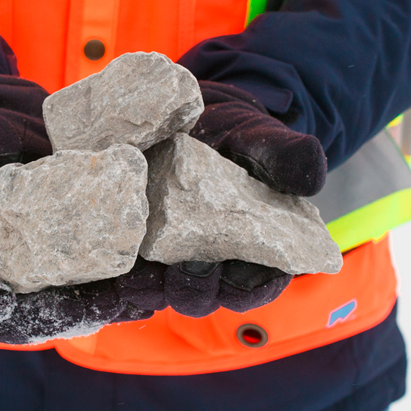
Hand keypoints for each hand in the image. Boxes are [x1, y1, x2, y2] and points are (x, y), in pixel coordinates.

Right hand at [0, 223, 152, 343]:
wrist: (5, 116)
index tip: (5, 300)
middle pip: (29, 317)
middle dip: (69, 316)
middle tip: (103, 304)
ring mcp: (41, 276)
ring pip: (73, 305)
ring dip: (110, 307)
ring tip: (141, 296)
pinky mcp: (76, 260)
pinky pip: (100, 281)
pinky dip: (128, 284)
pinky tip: (156, 279)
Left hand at [116, 81, 328, 317]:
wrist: (189, 114)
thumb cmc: (234, 132)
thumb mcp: (261, 136)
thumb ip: (285, 154)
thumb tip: (312, 177)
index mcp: (252, 248)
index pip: (255, 284)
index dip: (244, 287)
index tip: (227, 272)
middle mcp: (211, 261)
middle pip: (204, 295)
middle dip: (189, 290)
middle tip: (173, 272)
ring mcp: (169, 259)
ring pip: (161, 292)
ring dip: (146, 293)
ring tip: (130, 282)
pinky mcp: (134, 248)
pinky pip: (125, 277)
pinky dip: (112, 285)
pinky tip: (98, 281)